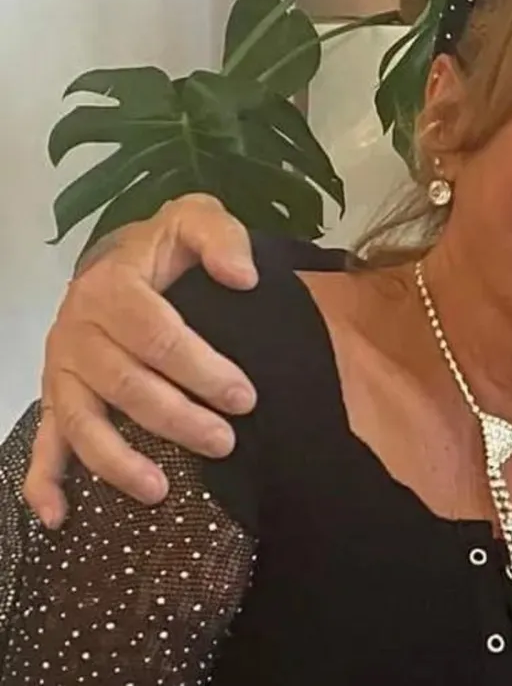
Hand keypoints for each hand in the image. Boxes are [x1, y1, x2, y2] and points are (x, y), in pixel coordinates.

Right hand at [26, 194, 259, 527]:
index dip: (202, 369)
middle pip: (125, 384)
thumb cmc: (167, 246)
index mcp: (112, 287)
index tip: (245, 397)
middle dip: (177, 419)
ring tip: (160, 492)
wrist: (124, 256)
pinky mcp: (56, 394)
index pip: (158, 336)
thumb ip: (221, 237)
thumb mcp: (196, 219)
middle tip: (225, 441)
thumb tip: (243, 276)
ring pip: (82, 421)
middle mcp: (77, 330)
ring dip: (117, 461)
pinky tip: (57, 517)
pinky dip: (44, 481)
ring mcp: (62, 368)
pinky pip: (42, 441)